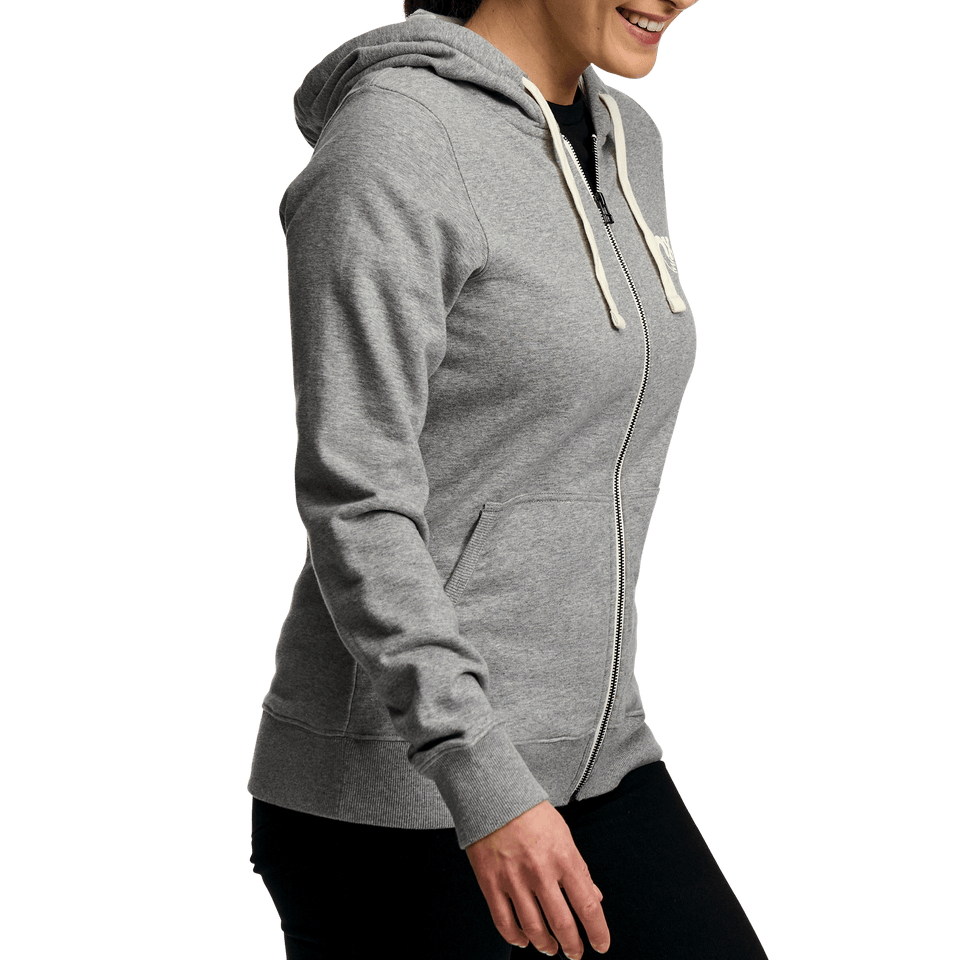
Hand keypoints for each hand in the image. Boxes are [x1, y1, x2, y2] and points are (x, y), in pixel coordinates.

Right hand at [465, 800, 609, 956]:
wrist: (494, 796)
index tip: (601, 945)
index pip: (588, 906)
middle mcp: (540, 872)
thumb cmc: (531, 814)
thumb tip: (594, 897)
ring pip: (534, 929)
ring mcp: (514, 880)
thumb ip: (579, 869)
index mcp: (564, 858)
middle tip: (575, 952)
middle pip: (562, 925)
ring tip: (550, 948)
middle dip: (573, 946)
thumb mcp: (564, 836)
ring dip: (545, 946)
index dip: (598, 932)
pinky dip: (516, 938)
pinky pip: (504, 922)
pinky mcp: (491, 883)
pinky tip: (523, 940)